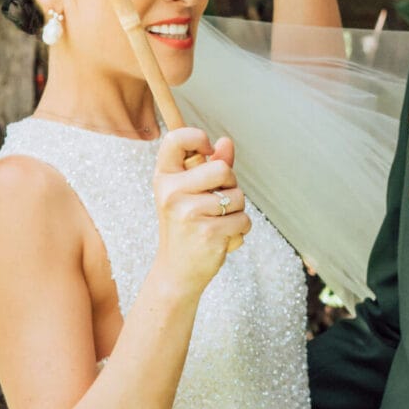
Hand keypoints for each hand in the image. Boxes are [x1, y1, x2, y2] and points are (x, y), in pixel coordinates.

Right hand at [153, 128, 250, 295]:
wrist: (177, 271)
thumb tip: (226, 142)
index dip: (198, 138)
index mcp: (164, 177)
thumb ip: (209, 165)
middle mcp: (171, 192)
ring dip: (236, 210)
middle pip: (222, 168)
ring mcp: (189, 213)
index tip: (207, 153)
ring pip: (237, 196)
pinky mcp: (209, 232)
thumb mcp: (190, 192)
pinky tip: (222, 237)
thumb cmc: (185, 227)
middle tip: (216, 201)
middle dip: (230, 185)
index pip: (176, 138)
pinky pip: (244, 219)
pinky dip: (240, 229)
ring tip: (217, 222)